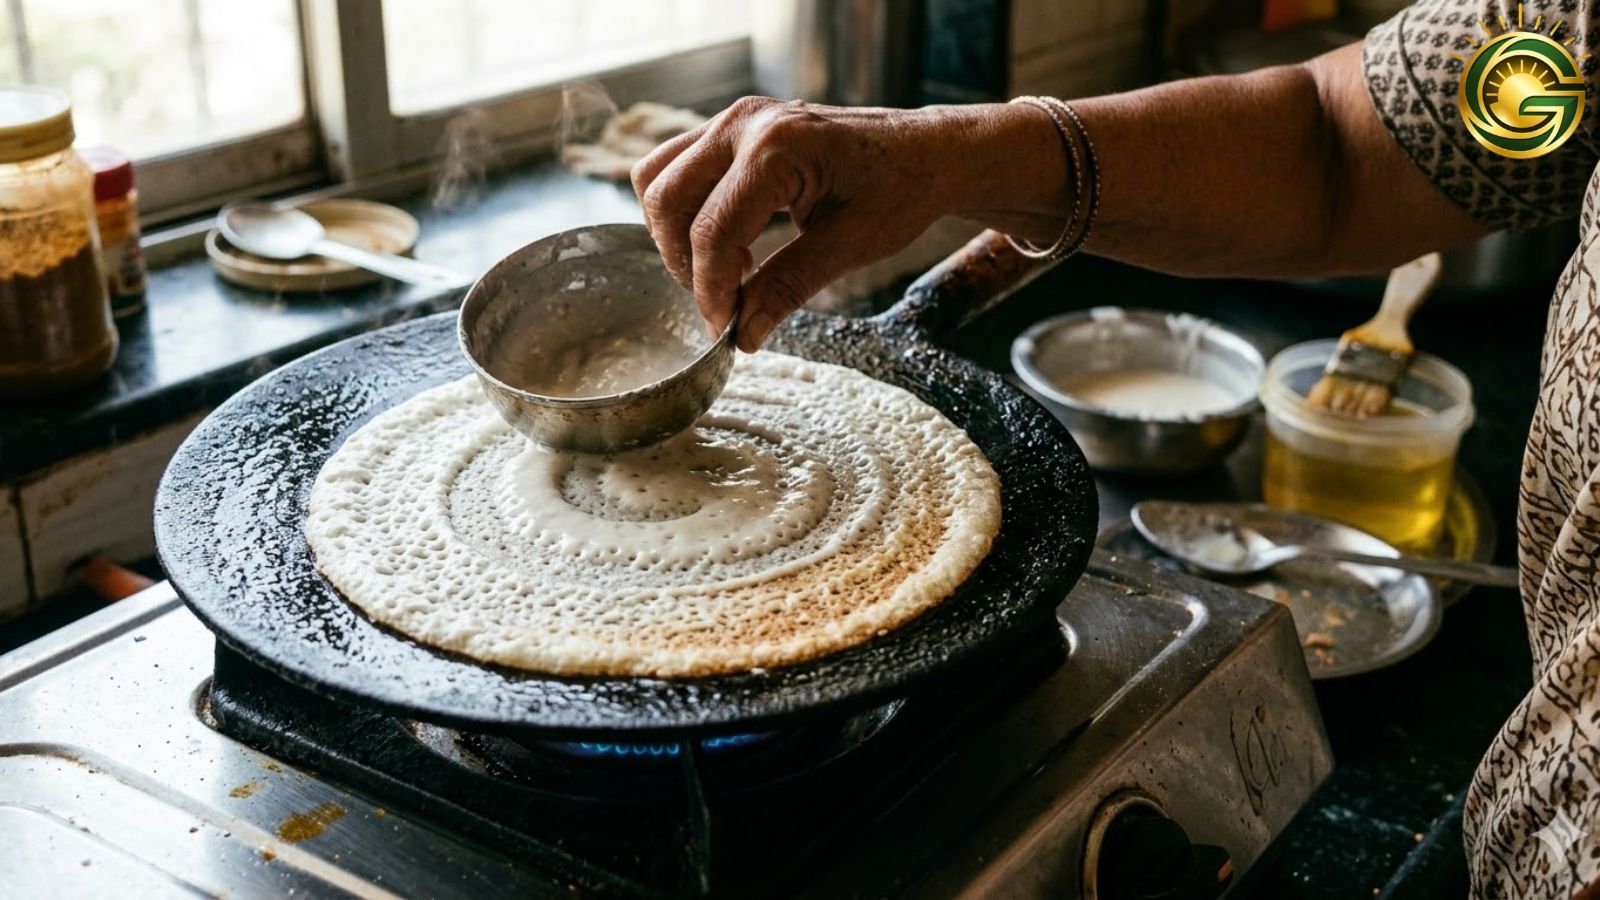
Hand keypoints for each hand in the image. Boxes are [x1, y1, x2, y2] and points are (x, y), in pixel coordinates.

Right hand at [633, 97, 1051, 350]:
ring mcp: (735, 119)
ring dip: (677, 235)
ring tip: (730, 271)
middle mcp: (746, 123)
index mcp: (779, 148)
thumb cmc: (902, 190)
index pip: (713, 230)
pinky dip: (686, 212)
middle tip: (725, 303)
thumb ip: (788, 288)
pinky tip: (730, 244)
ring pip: (658, 180)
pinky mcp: (733, 128)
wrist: (928, 152)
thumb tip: (742, 336)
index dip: (710, 290)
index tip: (723, 330)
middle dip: (686, 263)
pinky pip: (676, 167)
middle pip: (668, 200)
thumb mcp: (850, 247)